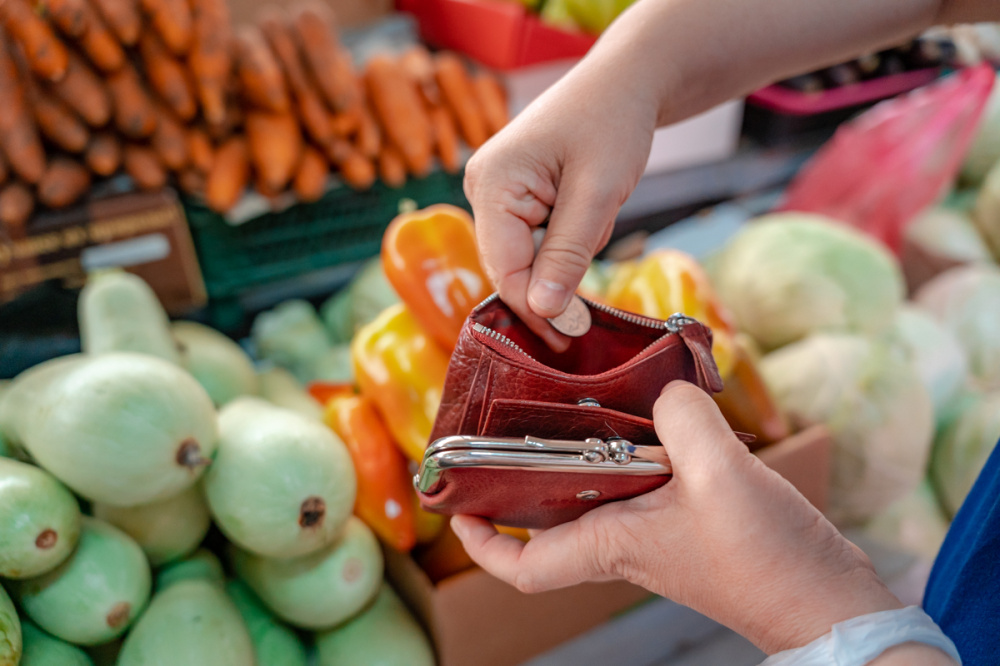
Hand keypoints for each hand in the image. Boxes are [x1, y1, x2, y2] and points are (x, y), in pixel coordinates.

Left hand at [451, 381, 903, 653]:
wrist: (824, 597)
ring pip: (595, 491)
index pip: (521, 564)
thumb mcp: (719, 476)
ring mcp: (653, 531)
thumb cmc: (767, 560)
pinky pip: (640, 478)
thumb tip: (664, 386)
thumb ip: (681, 419)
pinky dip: (636, 446)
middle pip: (548, 515)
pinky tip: (654, 410)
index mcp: (610, 543)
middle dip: (522, 474)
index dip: (480, 540)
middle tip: (508, 420)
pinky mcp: (685, 519)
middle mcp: (621, 541)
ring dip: (581, 451)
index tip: (458, 503)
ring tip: (573, 398)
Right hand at [463, 50, 658, 350]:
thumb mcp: (598, 192)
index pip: (505, 270)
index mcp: (492, 183)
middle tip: (598, 249)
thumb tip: (543, 312)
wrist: (624, 82)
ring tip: (599, 204)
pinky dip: (570, 235)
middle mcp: (481, 188)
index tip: (572, 338)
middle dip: (558, 272)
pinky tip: (590, 202)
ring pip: (530, 256)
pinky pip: (539, 239)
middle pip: (513, 267)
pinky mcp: (514, 196)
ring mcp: (495, 192)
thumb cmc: (612, 123)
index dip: (537, 309)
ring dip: (570, 249)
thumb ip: (568, 255)